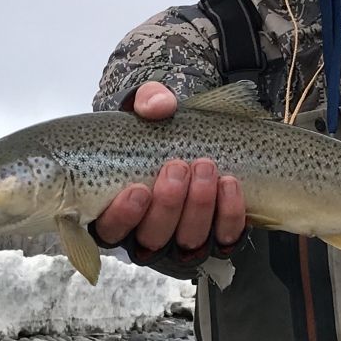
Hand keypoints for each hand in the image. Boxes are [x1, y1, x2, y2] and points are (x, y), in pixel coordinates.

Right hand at [93, 82, 245, 255]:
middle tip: (177, 167)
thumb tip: (158, 106)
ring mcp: (184, 238)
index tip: (138, 189)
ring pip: (189, 241)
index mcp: (117, 209)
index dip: (122, 217)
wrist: (202, 133)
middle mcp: (148, 231)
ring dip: (198, 207)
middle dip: (167, 205)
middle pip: (152, 239)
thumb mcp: (149, 106)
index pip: (110, 230)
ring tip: (205, 168)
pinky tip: (229, 184)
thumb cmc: (163, 127)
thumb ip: (147, 99)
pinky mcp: (219, 236)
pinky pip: (225, 238)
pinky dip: (229, 213)